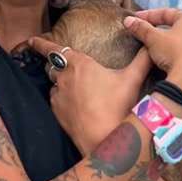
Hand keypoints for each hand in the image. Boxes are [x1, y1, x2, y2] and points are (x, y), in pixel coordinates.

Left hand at [25, 36, 151, 156]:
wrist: (105, 140)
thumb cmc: (118, 107)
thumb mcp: (133, 79)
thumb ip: (143, 59)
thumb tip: (151, 44)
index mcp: (79, 64)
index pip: (52, 48)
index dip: (40, 43)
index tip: (30, 40)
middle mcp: (64, 78)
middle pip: (54, 66)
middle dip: (57, 64)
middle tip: (67, 66)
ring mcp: (58, 97)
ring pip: (54, 84)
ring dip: (61, 83)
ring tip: (75, 88)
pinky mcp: (57, 113)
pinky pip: (56, 100)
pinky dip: (62, 98)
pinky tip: (76, 104)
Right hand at [124, 8, 181, 104]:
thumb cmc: (175, 51)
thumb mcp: (154, 39)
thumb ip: (141, 28)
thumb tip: (129, 21)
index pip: (166, 12)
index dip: (148, 15)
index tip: (136, 19)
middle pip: (175, 25)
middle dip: (159, 28)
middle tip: (145, 31)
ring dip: (168, 41)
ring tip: (154, 46)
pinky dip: (176, 52)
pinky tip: (167, 58)